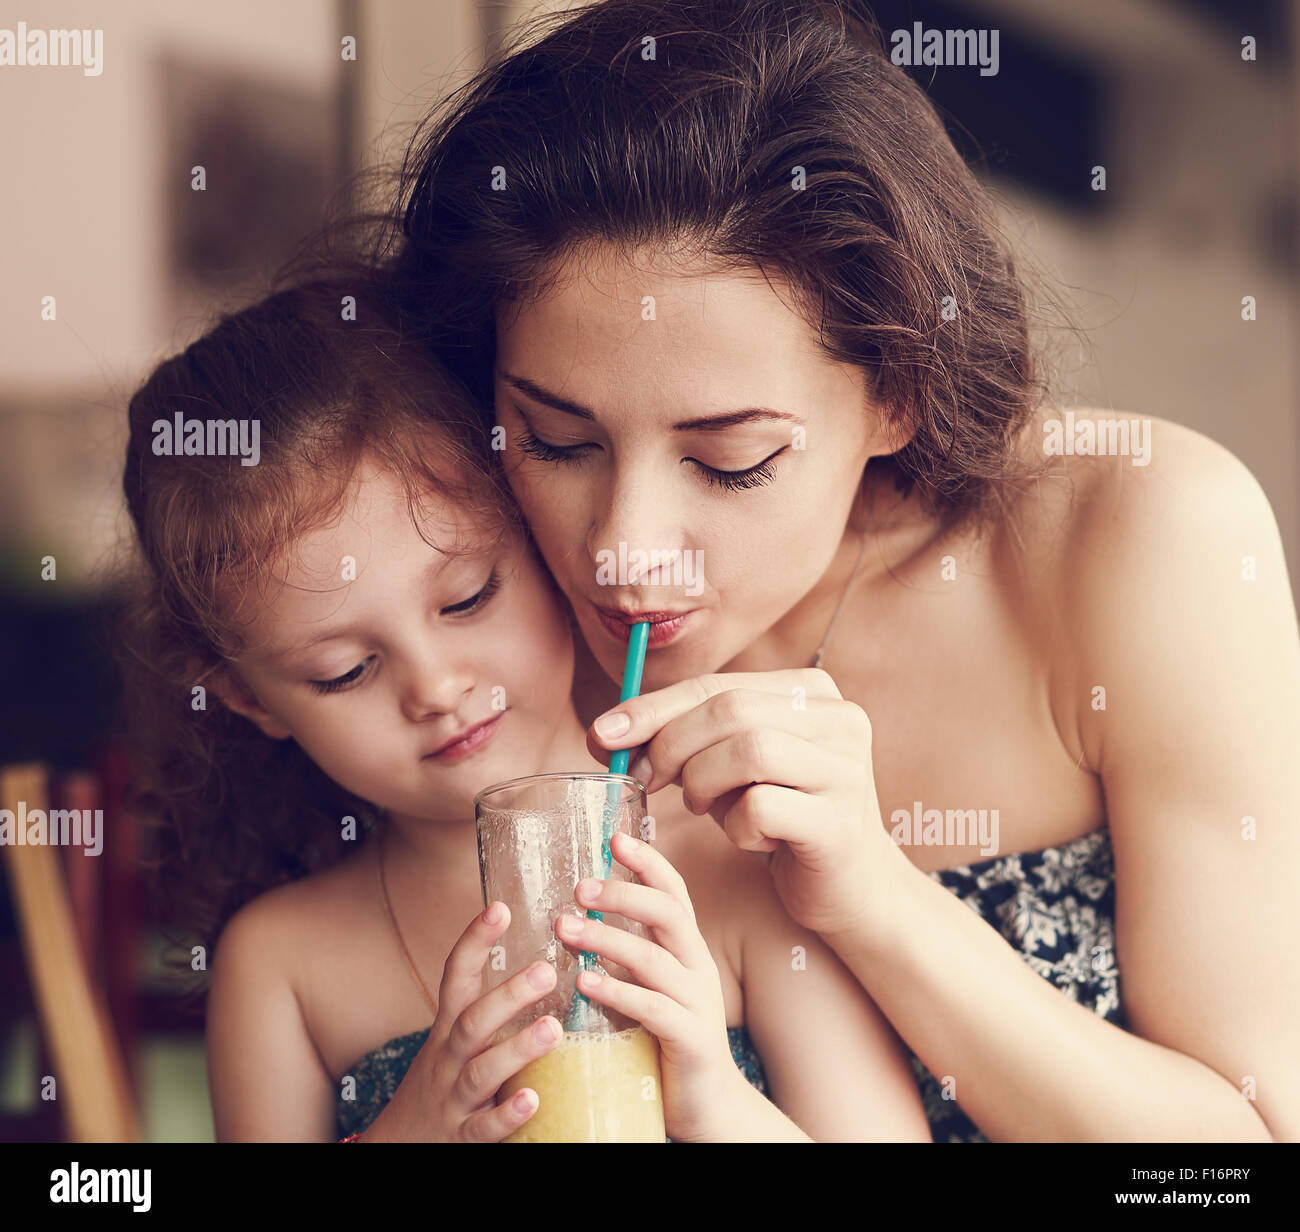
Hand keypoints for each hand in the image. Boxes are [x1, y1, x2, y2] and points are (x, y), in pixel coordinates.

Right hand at [364, 904, 561, 1141]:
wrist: (397, 1145)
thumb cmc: (442, 1083)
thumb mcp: (456, 1040)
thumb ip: (491, 1010)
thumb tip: (544, 964)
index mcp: (448, 1028)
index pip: (456, 976)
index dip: (474, 941)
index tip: (499, 908)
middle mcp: (447, 1058)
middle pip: (473, 1021)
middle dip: (507, 995)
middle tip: (545, 971)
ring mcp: (452, 1098)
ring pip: (481, 1070)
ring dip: (516, 1049)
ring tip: (552, 1029)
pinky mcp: (461, 1137)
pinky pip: (483, 1127)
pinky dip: (506, 1114)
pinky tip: (532, 1099)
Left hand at [557, 830, 743, 1141]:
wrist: (706, 1106)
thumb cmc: (664, 1041)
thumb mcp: (649, 988)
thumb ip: (625, 955)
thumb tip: (574, 917)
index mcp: (686, 950)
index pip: (674, 893)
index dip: (648, 862)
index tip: (614, 837)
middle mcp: (697, 968)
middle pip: (669, 914)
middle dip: (624, 894)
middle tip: (580, 887)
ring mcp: (698, 1003)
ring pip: (655, 958)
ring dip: (607, 939)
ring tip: (565, 929)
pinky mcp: (692, 1039)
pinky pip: (654, 1008)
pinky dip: (618, 991)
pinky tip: (585, 981)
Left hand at [587, 668, 907, 938]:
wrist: (854, 891)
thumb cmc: (783, 821)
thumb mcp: (736, 766)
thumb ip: (688, 737)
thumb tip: (606, 733)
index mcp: (813, 690)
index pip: (716, 684)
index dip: (653, 708)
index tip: (603, 735)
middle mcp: (841, 718)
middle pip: (730, 710)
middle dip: (672, 745)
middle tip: (647, 781)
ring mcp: (847, 769)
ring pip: (749, 750)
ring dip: (705, 783)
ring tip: (705, 809)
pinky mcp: (841, 823)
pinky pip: (763, 808)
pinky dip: (738, 827)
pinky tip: (751, 840)